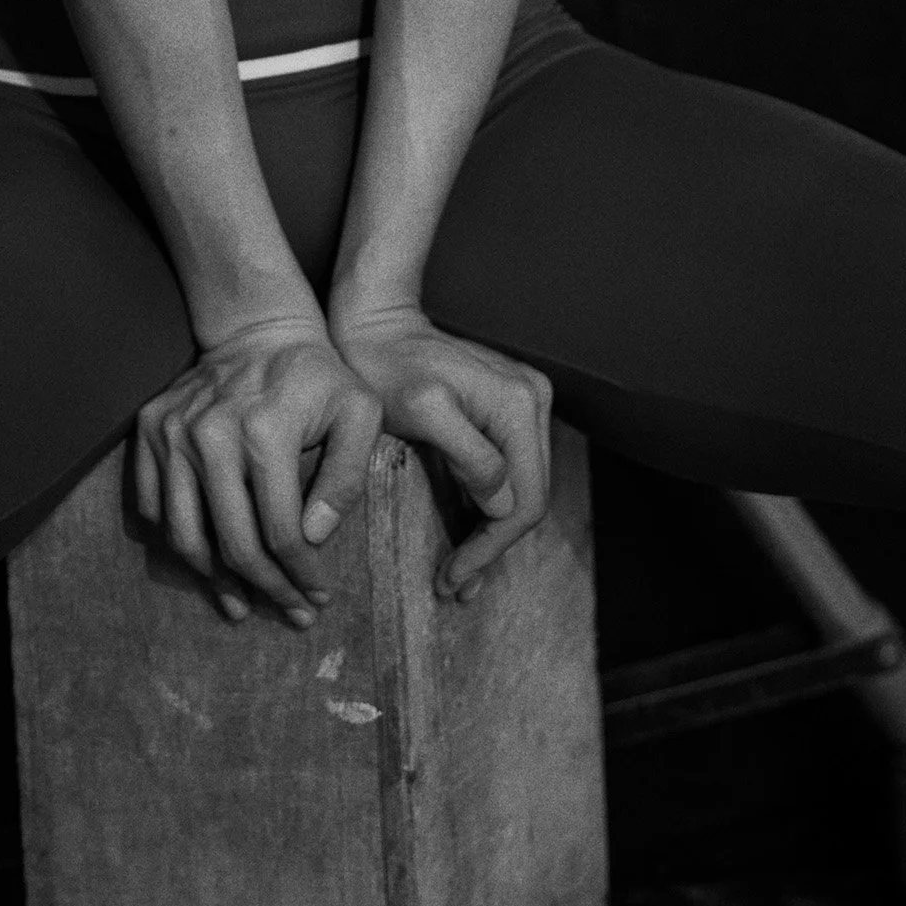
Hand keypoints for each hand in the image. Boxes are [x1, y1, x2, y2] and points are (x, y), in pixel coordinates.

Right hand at [133, 317, 382, 626]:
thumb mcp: (359, 413)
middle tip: (290, 612)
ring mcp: (172, 433)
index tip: (319, 595)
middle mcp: (209, 436)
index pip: (281, 532)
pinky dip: (176, 543)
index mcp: (264, 433)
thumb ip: (346, 479)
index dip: (302, 575)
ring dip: (215, 582)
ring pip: (185, 536)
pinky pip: (152, 507)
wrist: (257, 328)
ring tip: (241, 606)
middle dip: (266, 590)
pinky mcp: (149, 429)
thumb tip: (314, 537)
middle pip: (233, 544)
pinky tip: (205, 562)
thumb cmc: (317, 376)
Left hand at [329, 301, 553, 600]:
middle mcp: (533, 400)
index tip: (454, 577)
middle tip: (456, 586)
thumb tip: (503, 504)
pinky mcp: (504, 406)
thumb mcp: (421, 410)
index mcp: (519, 405)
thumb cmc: (385, 364)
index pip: (525, 499)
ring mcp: (523, 401)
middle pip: (528, 496)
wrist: (372, 319)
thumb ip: (469, 455)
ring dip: (492, 532)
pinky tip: (468, 534)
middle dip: (493, 546)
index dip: (492, 546)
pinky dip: (488, 504)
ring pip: (520, 486)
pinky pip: (507, 467)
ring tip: (460, 574)